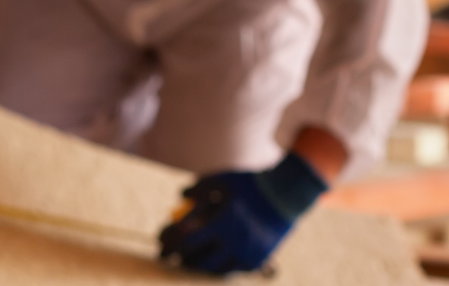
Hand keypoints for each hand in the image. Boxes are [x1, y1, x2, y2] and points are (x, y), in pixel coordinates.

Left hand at [157, 153, 327, 274]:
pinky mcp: (258, 259)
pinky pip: (234, 270)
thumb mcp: (222, 179)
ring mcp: (248, 253)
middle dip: (180, 261)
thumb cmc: (251, 183)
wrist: (289, 193)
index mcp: (223, 222)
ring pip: (216, 270)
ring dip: (199, 268)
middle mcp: (235, 241)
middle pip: (199, 260)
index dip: (169, 243)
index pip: (187, 239)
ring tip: (187, 264)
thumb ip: (198, 187)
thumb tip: (180, 196)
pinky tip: (210, 264)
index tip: (160, 244)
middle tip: (170, 260)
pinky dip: (220, 268)